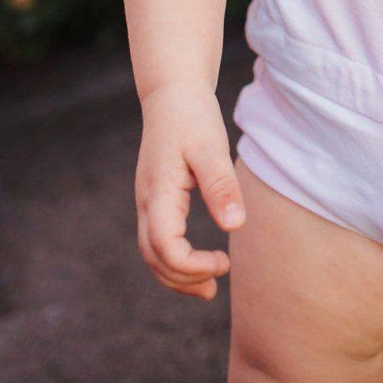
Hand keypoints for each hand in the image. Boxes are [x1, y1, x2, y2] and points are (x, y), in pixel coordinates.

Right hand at [134, 82, 245, 299]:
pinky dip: (174, 259)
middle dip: (184, 279)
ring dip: (177, 276)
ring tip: (210, 288)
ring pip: (152, 253)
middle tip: (218, 283)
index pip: (165, 247)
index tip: (223, 261)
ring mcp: (148, 201)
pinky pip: (158, 240)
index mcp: (158, 193)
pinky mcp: (155, 199)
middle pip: (154, 258)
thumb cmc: (192, 117)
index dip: (191, 266)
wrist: (172, 93)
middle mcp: (147, 202)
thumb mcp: (211, 147)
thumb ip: (221, 186)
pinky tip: (199, 262)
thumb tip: (235, 227)